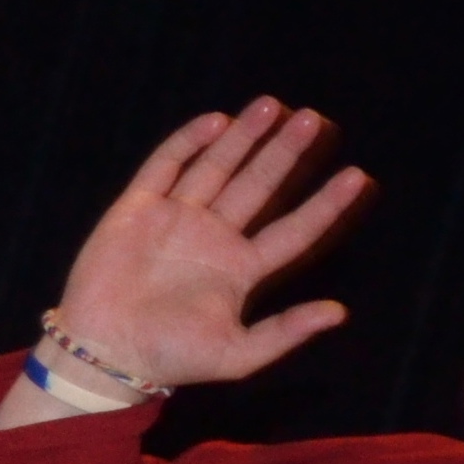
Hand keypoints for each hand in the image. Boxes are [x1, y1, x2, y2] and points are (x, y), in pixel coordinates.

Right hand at [47, 98, 371, 390]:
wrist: (104, 353)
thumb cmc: (171, 358)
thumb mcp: (237, 355)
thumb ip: (285, 333)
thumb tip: (341, 312)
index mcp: (241, 269)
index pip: (293, 229)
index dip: (325, 204)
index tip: (358, 176)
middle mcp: (213, 236)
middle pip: (259, 185)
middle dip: (284, 152)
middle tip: (314, 119)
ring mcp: (176, 218)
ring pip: (217, 167)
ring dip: (244, 137)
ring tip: (272, 105)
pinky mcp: (137, 209)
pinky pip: (165, 166)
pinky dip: (188, 143)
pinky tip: (216, 122)